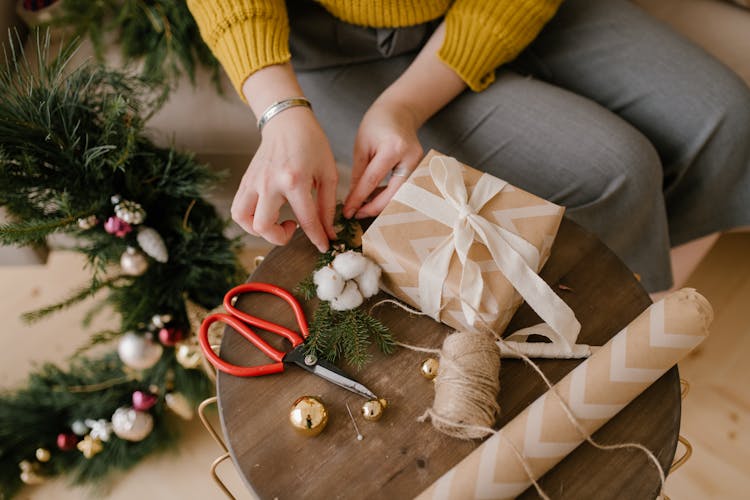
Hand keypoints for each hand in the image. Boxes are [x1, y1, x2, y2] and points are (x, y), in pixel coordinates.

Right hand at [231, 107, 337, 251]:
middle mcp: (270, 182)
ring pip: (244, 220)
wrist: (287, 122)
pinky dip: (249, 219)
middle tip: (293, 228)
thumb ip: (327, 206)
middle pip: (264, 226)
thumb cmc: (311, 144)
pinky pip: (238, 209)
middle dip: (280, 238)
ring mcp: (254, 182)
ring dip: (259, 230)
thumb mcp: (328, 173)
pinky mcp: (245, 181)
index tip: (323, 246)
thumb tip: (328, 232)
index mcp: (295, 180)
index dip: (317, 238)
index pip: (306, 220)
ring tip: (275, 222)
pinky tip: (266, 214)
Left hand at [343, 97, 423, 218]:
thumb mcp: (361, 146)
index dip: (359, 199)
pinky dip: (390, 195)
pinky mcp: (421, 169)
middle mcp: (411, 158)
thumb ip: (358, 174)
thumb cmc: (377, 124)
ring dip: (382, 203)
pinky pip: (404, 188)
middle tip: (357, 214)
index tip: (348, 211)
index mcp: (393, 148)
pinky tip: (375, 196)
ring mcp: (419, 164)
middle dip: (374, 208)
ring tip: (363, 206)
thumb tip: (353, 201)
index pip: (373, 180)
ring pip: (401, 194)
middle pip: (393, 194)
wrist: (399, 111)